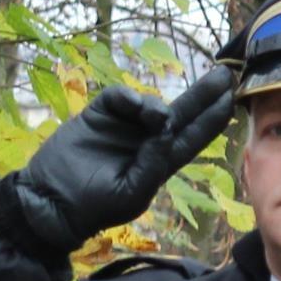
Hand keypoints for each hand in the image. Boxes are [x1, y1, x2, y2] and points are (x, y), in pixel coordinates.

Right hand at [1, 66, 235, 257]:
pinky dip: (129, 97)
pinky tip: (132, 105)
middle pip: (182, 114)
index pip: (194, 138)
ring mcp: (124, 126)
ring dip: (157, 105)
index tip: (232, 99)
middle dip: (203, 94)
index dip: (213, 119)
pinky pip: (120, 97)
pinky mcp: (99, 114)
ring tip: (152, 117)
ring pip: (152, 103)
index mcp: (160, 163)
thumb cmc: (93, 206)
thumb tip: (170, 126)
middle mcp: (146, 141)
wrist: (49, 201)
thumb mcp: (131, 193)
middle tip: (225, 74)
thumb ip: (154, 163)